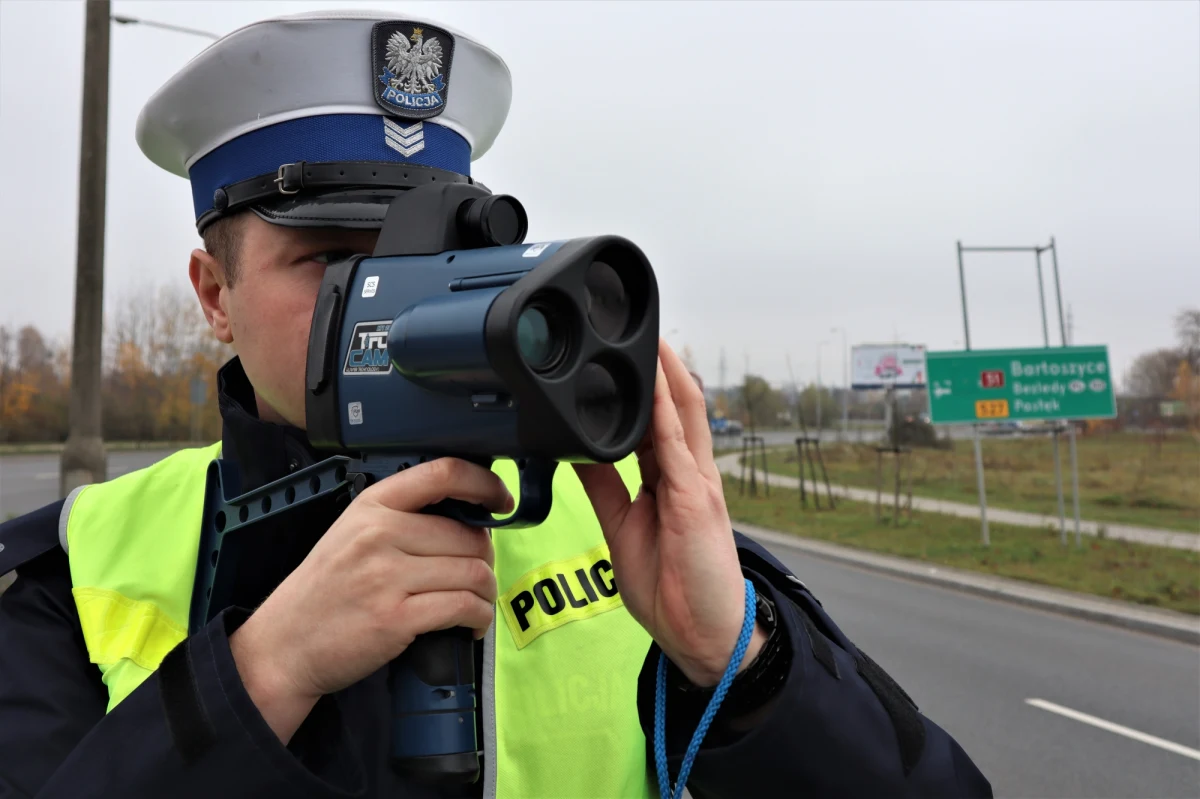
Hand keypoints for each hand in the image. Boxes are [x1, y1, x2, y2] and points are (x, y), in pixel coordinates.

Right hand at [229, 458, 511, 742]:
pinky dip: (478, 618)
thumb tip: (469, 521)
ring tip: (477, 604)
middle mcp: (380, 534)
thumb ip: (401, 520)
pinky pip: (463, 607)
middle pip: (468, 535)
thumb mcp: (352, 535)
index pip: (441, 474)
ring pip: (473, 572)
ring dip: (486, 592)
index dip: (483, 484)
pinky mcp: (396, 618)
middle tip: (477, 577)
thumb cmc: (325, 591)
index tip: (501, 501)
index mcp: (371, 506)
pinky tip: (470, 626)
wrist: (284, 645)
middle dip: (485, 559)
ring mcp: (387, 577)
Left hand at [574, 340, 765, 686]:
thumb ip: (604, 487)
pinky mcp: (696, 499)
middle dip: (660, 368)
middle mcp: (688, 474)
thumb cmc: (671, 586)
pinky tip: (654, 385)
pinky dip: (665, 412)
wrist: (703, 632)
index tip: (619, 359)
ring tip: (649, 337)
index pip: (655, 422)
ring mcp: (697, 483)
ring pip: (682, 415)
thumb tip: (576, 451)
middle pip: (675, 407)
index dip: (643, 389)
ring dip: (667, 375)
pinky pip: (677, 446)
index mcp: (672, 480)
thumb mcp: (622, 527)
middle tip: (637, 328)